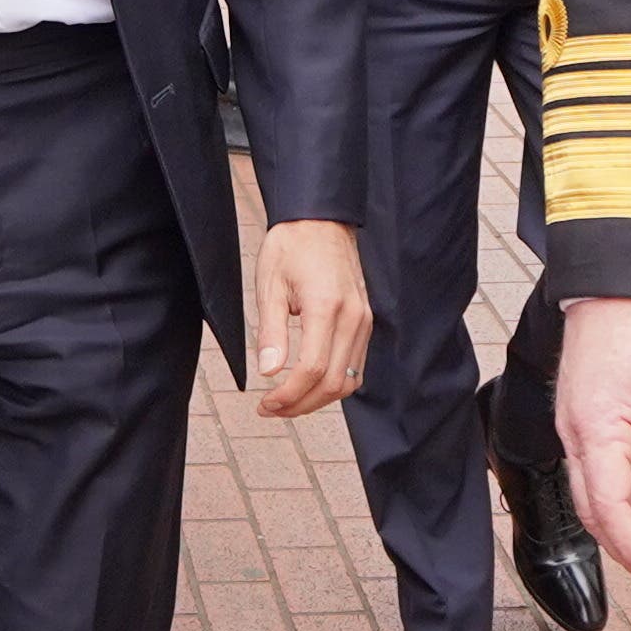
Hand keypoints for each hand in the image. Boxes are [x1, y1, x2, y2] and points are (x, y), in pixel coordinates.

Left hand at [249, 219, 371, 417]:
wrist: (321, 220)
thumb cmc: (291, 247)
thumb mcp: (270, 287)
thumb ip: (271, 332)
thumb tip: (268, 373)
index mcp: (326, 307)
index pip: (312, 369)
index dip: (288, 395)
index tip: (265, 403)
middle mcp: (353, 318)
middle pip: (333, 383)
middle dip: (301, 405)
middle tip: (270, 409)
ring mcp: (364, 321)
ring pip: (349, 381)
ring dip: (317, 399)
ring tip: (286, 402)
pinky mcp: (366, 322)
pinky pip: (355, 365)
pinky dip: (333, 383)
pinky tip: (307, 385)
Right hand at [554, 295, 630, 582]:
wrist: (611, 285)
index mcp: (594, 430)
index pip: (609, 507)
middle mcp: (574, 435)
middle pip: (594, 513)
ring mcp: (572, 429)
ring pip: (591, 498)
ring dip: (625, 530)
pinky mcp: (580, 422)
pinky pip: (592, 476)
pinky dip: (617, 503)